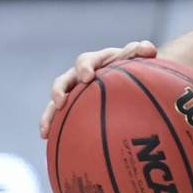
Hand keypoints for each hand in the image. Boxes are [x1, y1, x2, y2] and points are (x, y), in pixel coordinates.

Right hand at [39, 40, 156, 138]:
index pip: (86, 61)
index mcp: (95, 61)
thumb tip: (147, 49)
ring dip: (49, 115)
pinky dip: (55, 129)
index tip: (87, 77)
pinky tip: (51, 144)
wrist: (129, 74)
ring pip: (56, 102)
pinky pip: (61, 118)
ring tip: (45, 131)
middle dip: (59, 90)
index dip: (84, 68)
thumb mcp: (139, 56)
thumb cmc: (134, 64)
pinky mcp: (73, 107)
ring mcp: (75, 92)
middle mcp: (79, 76)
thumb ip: (142, 50)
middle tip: (60, 101)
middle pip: (64, 81)